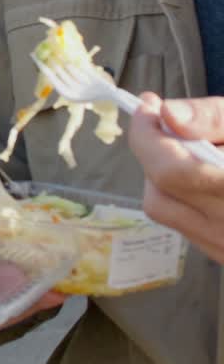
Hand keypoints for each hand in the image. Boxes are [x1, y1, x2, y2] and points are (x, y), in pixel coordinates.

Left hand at [129, 92, 223, 262]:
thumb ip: (213, 118)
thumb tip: (166, 114)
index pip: (170, 172)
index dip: (147, 135)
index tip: (147, 106)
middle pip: (158, 196)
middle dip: (154, 153)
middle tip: (168, 123)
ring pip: (165, 213)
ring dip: (165, 177)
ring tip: (193, 150)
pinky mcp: (222, 257)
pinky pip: (184, 225)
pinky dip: (183, 196)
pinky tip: (205, 177)